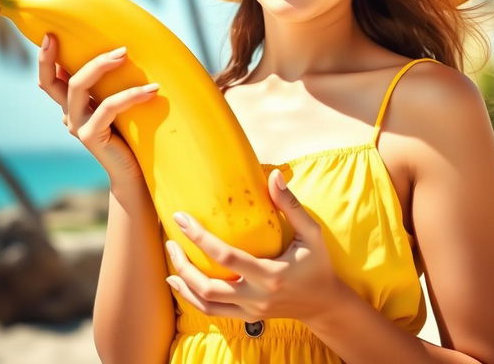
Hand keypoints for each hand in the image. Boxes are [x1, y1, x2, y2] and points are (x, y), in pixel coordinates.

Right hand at [37, 32, 158, 184]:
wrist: (134, 174)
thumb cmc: (133, 136)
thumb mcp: (119, 108)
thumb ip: (114, 87)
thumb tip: (129, 54)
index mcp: (73, 106)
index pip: (49, 80)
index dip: (45, 59)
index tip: (51, 34)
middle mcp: (69, 115)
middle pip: (53, 81)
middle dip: (67, 54)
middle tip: (94, 37)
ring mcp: (77, 126)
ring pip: (78, 87)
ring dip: (101, 66)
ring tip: (125, 53)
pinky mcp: (90, 136)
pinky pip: (108, 107)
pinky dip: (131, 95)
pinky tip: (152, 89)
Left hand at [164, 168, 341, 323]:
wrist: (324, 304)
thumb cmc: (318, 263)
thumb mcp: (311, 233)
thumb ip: (291, 205)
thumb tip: (275, 175)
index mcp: (271, 273)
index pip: (226, 257)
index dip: (200, 237)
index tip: (181, 219)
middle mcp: (257, 296)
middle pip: (208, 287)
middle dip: (183, 264)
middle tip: (170, 241)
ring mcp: (250, 311)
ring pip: (206, 304)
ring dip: (184, 283)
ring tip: (170, 262)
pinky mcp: (247, 317)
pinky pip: (213, 312)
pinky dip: (192, 298)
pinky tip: (181, 283)